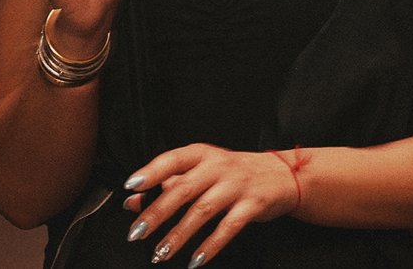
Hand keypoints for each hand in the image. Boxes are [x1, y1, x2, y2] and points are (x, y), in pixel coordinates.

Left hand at [121, 144, 301, 264]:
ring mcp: (236, 185)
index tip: (132, 187)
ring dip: (179, 234)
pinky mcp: (253, 204)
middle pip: (183, 189)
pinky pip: (228, 228)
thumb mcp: (203, 170)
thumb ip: (170, 183)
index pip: (172, 159)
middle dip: (157, 212)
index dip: (151, 172)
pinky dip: (210, 246)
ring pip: (202, 211)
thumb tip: (134, 201)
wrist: (280, 175)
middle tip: (137, 232)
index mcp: (202, 154)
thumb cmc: (234, 173)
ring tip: (161, 252)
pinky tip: (195, 260)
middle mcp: (218, 166)